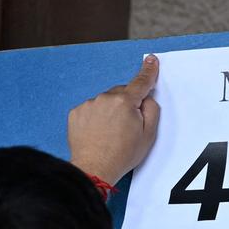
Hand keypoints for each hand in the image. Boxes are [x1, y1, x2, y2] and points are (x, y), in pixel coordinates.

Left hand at [68, 55, 160, 185]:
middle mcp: (105, 99)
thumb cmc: (122, 154)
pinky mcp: (76, 113)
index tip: (151, 61)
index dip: (148, 71)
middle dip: (126, 105)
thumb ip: (152, 110)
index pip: (140, 82)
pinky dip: (96, 118)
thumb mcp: (149, 134)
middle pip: (122, 94)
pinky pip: (91, 109)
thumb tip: (146, 99)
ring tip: (111, 134)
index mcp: (125, 102)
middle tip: (128, 127)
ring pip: (106, 102)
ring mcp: (89, 105)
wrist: (95, 168)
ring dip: (110, 112)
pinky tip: (99, 133)